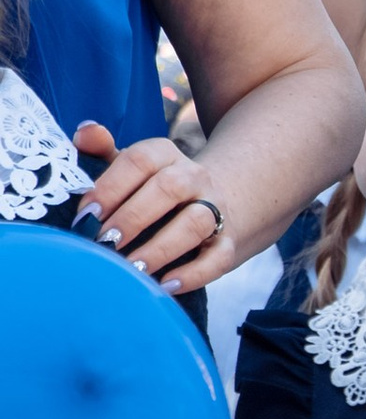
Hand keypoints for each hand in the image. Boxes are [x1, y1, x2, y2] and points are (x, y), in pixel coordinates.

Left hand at [73, 123, 236, 290]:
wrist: (212, 202)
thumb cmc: (151, 188)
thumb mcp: (129, 166)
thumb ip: (103, 149)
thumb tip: (84, 132)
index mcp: (165, 154)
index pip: (140, 160)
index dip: (111, 186)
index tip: (87, 213)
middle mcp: (194, 177)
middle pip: (169, 188)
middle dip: (133, 217)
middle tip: (104, 242)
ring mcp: (216, 208)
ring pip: (196, 222)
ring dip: (162, 247)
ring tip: (133, 269)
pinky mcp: (228, 242)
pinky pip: (217, 257)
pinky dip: (194, 274)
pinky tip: (166, 286)